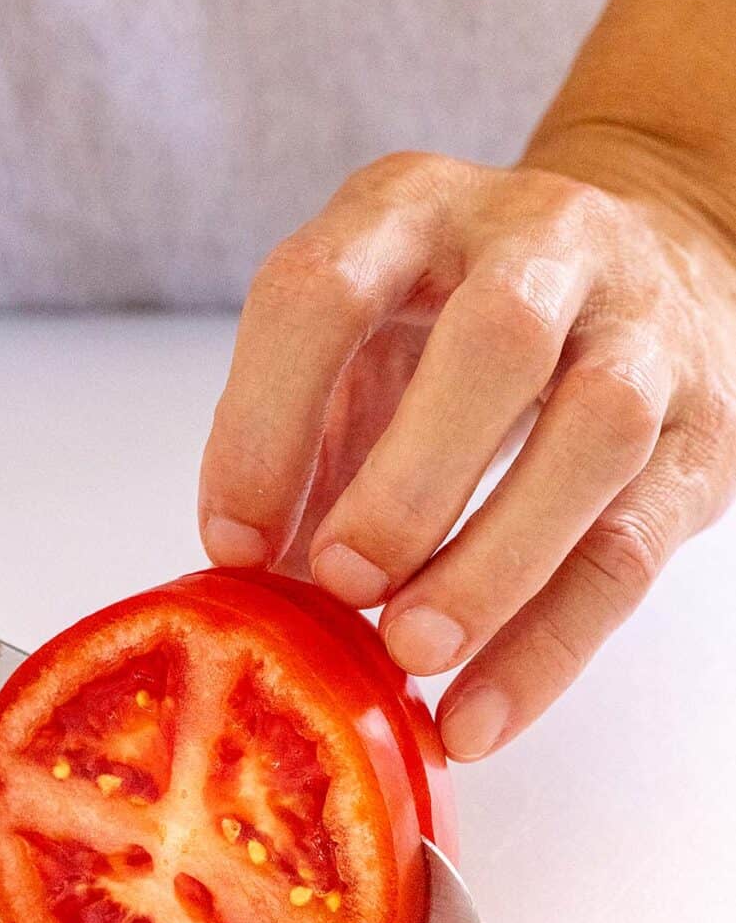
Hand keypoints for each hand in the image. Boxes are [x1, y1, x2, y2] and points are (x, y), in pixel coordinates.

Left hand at [198, 150, 735, 759]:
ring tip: (413, 653)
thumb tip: (249, 583)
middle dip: (408, 480)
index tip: (233, 546)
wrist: (642, 266)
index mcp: (415, 208)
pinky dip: (552, 644)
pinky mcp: (702, 430)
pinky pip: (634, 545)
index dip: (266, 421)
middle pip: (494, 342)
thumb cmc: (457, 326)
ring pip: (594, 435)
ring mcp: (639, 329)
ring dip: (494, 563)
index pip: (325, 289)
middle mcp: (541, 241)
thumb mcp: (364, 343)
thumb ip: (305, 442)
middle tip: (342, 587)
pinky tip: (480, 714)